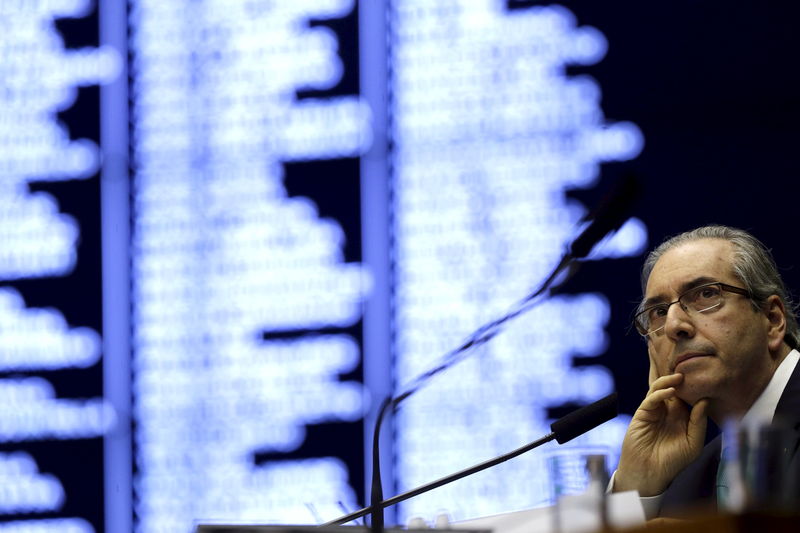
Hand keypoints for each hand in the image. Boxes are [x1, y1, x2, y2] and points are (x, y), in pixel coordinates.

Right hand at [613, 373, 708, 495]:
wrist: (650, 472)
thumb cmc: (673, 461)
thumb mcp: (693, 443)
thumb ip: (698, 422)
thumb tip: (704, 401)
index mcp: (682, 418)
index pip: (688, 398)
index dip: (694, 388)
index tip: (705, 378)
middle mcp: (668, 412)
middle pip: (674, 390)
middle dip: (681, 380)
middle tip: (691, 370)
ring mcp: (655, 411)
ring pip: (660, 390)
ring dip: (669, 382)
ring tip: (679, 376)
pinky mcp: (643, 413)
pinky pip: (651, 399)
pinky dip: (659, 393)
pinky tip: (670, 391)